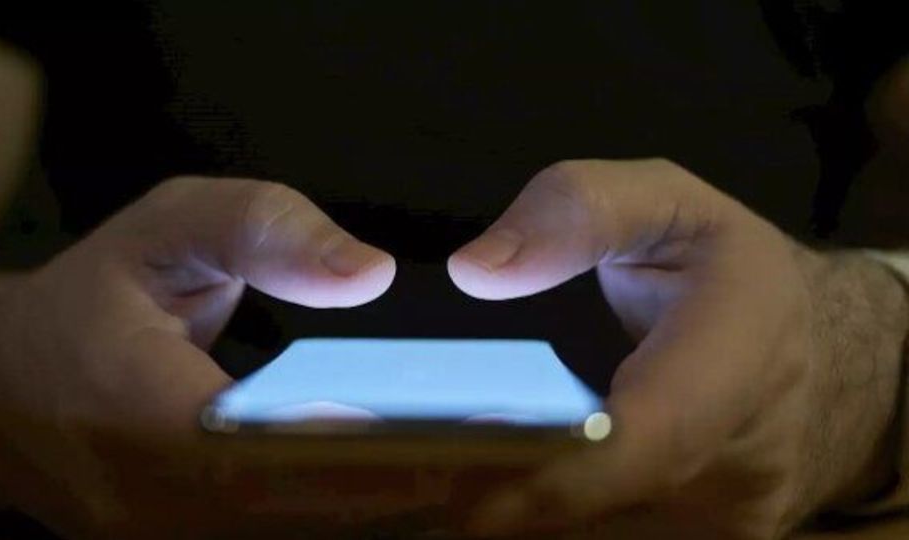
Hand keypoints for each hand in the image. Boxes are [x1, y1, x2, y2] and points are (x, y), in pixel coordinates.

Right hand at [0, 177, 456, 538]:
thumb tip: (368, 277)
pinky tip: (429, 487)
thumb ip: (266, 231)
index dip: (388, 457)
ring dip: (401, 513)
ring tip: (496, 475)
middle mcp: (164, 510)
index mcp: (149, 424)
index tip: (486, 441)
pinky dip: (364, 517)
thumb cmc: (94, 298)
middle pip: (314, 520)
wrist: (0, 389)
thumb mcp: (167, 228)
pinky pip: (294, 539)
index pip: (285, 459)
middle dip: (421, 497)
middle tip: (523, 463)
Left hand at [449, 159, 908, 538]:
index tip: (463, 497)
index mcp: (737, 362)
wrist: (815, 355)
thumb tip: (477, 271)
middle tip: (399, 478)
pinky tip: (490, 494)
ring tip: (425, 485)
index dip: (556, 477)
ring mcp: (724, 525)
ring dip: (517, 516)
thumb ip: (579, 211)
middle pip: (607, 514)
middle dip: (502, 502)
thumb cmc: (730, 271)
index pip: (648, 440)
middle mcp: (739, 468)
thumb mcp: (670, 202)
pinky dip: (547, 525)